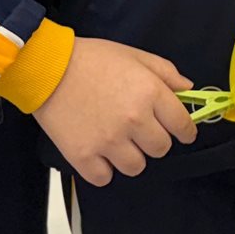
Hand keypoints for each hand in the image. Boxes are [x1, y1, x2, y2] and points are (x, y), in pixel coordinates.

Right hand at [32, 37, 196, 186]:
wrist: (47, 68)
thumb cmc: (92, 58)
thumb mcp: (135, 56)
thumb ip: (166, 73)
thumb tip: (188, 90)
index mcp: (150, 93)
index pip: (182, 125)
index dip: (185, 131)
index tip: (182, 133)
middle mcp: (133, 120)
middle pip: (161, 149)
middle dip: (154, 140)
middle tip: (140, 130)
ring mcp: (108, 141)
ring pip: (135, 167)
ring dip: (130, 156)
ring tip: (116, 140)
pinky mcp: (83, 156)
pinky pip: (105, 178)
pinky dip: (103, 169)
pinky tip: (98, 151)